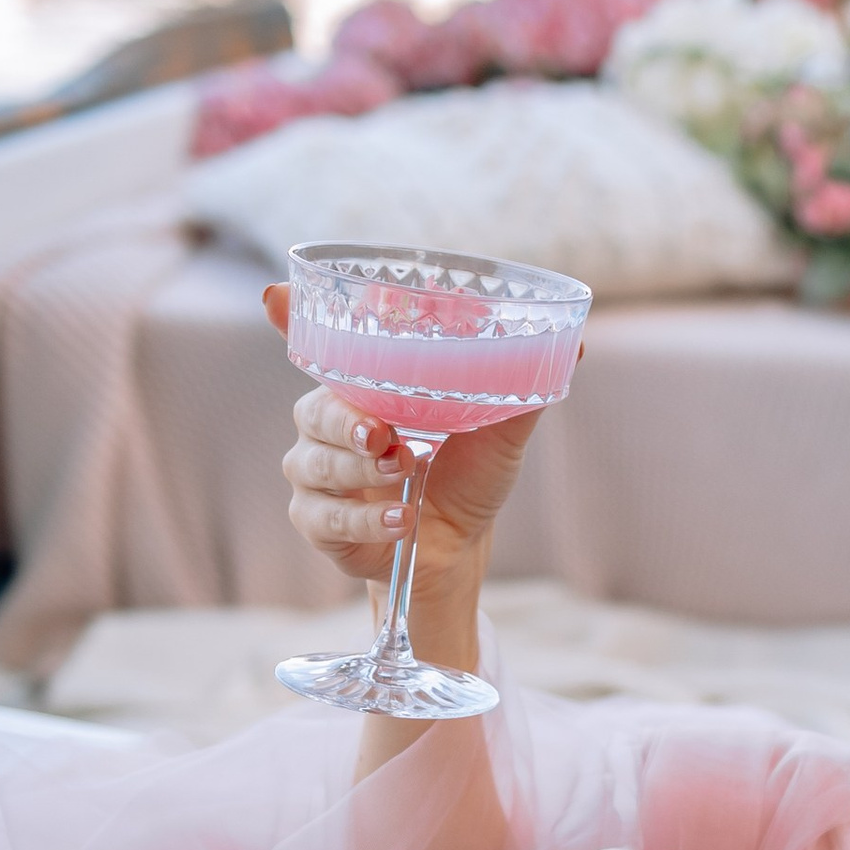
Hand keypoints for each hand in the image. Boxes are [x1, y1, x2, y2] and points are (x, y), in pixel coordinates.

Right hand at [267, 279, 547, 591]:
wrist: (457, 552)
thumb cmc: (468, 481)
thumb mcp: (498, 434)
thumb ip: (521, 390)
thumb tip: (574, 344)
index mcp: (363, 390)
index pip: (317, 346)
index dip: (290, 318)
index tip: (274, 297)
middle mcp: (327, 425)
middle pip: (313, 409)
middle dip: (346, 419)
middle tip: (384, 433)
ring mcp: (316, 475)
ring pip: (314, 463)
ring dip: (358, 469)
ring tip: (404, 473)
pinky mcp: (316, 523)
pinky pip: (324, 517)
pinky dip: (365, 518)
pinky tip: (400, 518)